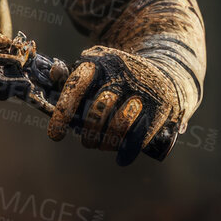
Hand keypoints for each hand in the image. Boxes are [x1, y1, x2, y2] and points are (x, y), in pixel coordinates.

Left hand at [47, 46, 180, 165]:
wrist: (168, 69)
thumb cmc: (120, 75)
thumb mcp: (97, 67)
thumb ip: (72, 75)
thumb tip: (52, 74)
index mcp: (100, 62)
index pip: (76, 87)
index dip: (63, 113)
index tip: (55, 136)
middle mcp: (122, 74)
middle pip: (98, 110)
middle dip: (89, 132)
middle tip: (87, 142)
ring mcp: (144, 90)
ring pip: (120, 124)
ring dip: (107, 142)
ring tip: (102, 145)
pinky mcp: (161, 106)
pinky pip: (141, 135)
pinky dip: (128, 150)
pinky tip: (121, 158)